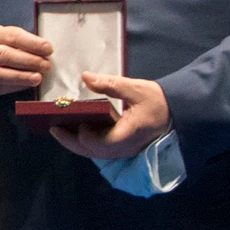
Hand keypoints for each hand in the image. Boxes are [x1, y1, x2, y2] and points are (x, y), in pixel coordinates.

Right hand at [0, 24, 52, 96]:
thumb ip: (18, 42)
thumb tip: (43, 51)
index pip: (13, 37)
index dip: (32, 43)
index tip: (48, 49)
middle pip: (7, 55)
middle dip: (29, 61)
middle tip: (46, 66)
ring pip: (0, 73)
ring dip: (20, 77)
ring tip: (37, 79)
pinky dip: (13, 87)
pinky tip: (26, 86)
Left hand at [50, 72, 171, 159]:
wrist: (176, 112)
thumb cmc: (158, 100)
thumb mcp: (136, 88)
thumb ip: (110, 84)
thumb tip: (86, 77)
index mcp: (128, 135)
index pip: (101, 143)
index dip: (85, 135)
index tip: (77, 121)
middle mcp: (124, 148)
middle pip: (92, 151)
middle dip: (71, 141)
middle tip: (53, 128)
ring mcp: (123, 150)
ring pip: (95, 153)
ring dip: (76, 143)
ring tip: (59, 130)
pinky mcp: (122, 148)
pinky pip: (100, 150)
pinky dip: (86, 143)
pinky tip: (76, 131)